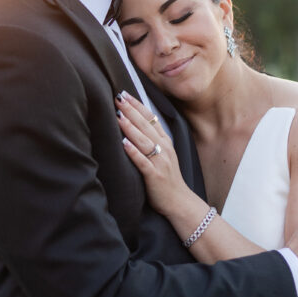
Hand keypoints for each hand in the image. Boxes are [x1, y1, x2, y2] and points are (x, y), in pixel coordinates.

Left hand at [115, 92, 190, 215]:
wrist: (180, 202)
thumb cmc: (167, 179)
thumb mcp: (163, 155)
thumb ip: (152, 140)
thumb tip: (135, 125)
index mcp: (165, 142)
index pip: (150, 118)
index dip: (138, 105)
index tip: (125, 94)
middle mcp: (163, 149)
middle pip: (146, 125)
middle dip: (131, 110)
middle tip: (118, 97)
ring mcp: (159, 162)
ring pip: (143, 140)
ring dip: (130, 127)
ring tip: (118, 115)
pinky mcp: (154, 176)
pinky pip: (143, 162)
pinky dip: (133, 152)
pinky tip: (124, 143)